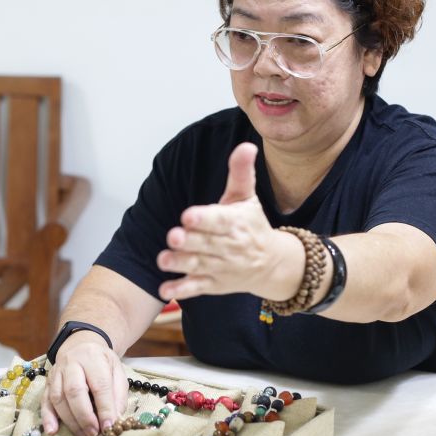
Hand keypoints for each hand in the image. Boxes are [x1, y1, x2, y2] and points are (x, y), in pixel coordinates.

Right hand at [40, 331, 127, 435]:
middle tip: (94, 433)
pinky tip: (52, 431)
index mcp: (93, 358)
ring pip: (58, 398)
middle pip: (74, 391)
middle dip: (85, 416)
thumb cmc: (101, 362)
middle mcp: (72, 364)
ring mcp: (56, 373)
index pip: (100, 385)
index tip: (109, 427)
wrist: (80, 345)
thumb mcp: (117, 371)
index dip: (105, 408)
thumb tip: (114, 420)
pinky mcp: (47, 383)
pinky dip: (47, 417)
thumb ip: (118, 395)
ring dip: (70, 421)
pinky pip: (44, 401)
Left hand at [156, 142, 302, 301]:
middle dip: (190, 241)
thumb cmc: (252, 225)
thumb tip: (246, 145)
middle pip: (206, 244)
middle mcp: (230, 246)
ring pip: (199, 266)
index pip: (220, 220)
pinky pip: (196, 288)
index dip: (205, 218)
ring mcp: (221, 267)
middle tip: (174, 236)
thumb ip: (241, 172)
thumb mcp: (247, 197)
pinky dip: (181, 290)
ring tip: (163, 259)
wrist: (271, 264)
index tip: (188, 215)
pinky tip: (165, 290)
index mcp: (237, 223)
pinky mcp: (213, 284)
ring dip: (180, 264)